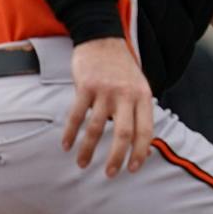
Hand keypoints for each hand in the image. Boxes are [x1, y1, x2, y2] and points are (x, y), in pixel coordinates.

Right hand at [64, 37, 153, 177]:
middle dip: (116, 157)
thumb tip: (142, 142)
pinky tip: (67, 145)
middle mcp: (126, 95)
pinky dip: (70, 132)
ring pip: (96, 128)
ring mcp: (105, 91)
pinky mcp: (85, 86)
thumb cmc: (121, 67)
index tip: (133, 169)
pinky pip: (76, 115)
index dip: (141, 152)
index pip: (146, 131)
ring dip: (88, 149)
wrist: (101, 39)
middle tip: (110, 174)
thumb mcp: (139, 86)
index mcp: (143, 97)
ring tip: (82, 164)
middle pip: (123, 134)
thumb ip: (139, 111)